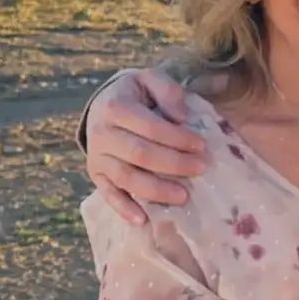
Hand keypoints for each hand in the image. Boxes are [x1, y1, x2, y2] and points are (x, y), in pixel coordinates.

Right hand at [86, 65, 207, 224]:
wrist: (101, 105)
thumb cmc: (134, 95)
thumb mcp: (149, 79)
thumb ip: (167, 90)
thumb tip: (181, 117)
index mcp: (115, 107)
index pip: (151, 127)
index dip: (178, 138)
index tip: (202, 146)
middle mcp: (101, 134)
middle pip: (140, 155)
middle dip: (173, 164)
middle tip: (200, 169)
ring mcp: (97, 157)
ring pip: (126, 178)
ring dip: (156, 190)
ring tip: (183, 196)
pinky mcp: (96, 175)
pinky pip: (108, 195)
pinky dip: (124, 209)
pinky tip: (143, 220)